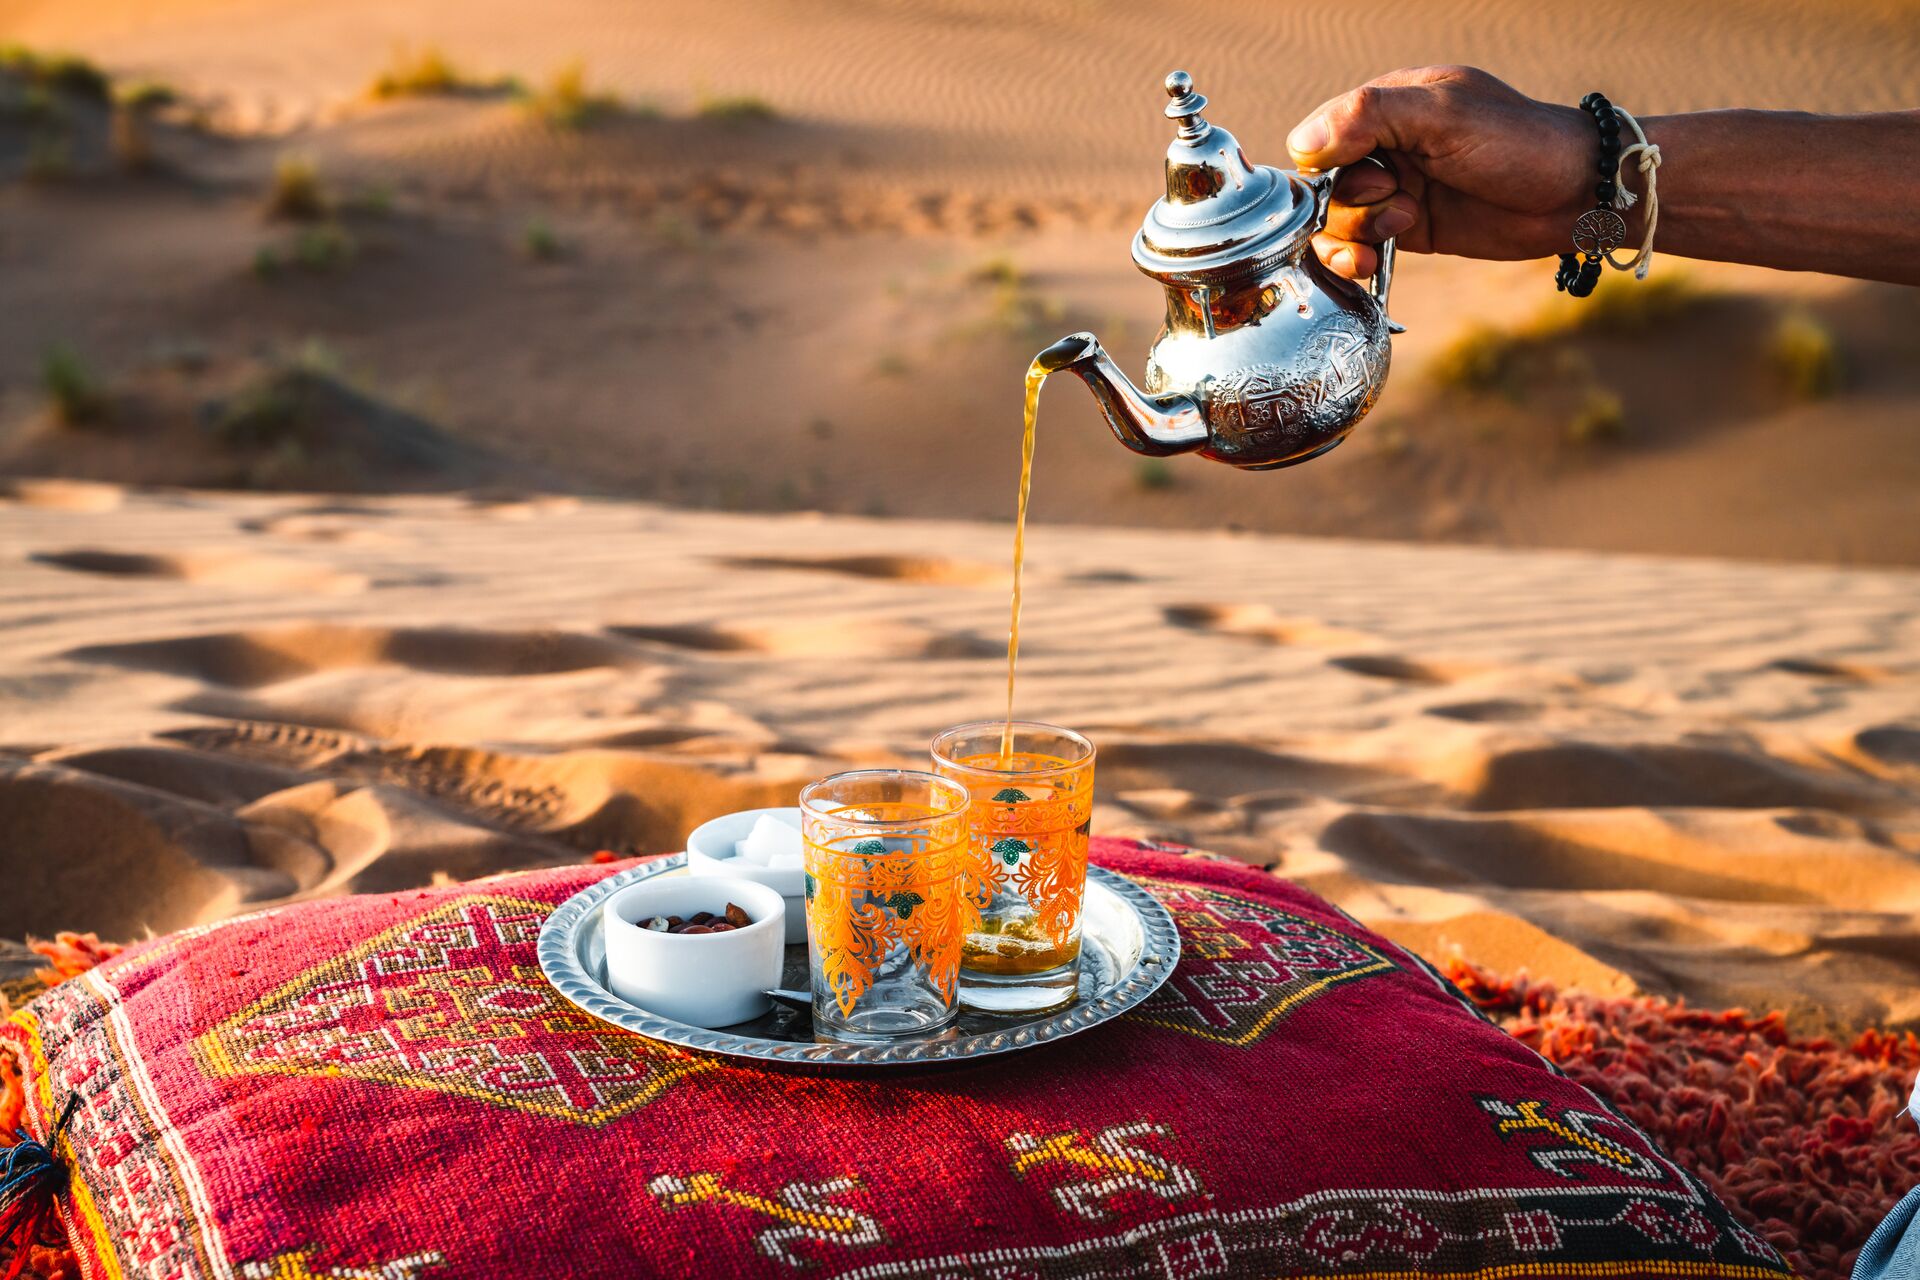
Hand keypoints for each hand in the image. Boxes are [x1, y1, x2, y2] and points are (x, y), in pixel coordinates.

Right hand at [1286, 66, 1599, 278]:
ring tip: (1397, 231)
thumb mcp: (1445, 116)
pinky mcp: (1406, 230)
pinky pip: (1356, 248)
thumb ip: (1371, 117)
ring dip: (1351, 235)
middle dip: (1347, 206)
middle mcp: (1384, 148)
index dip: (1326, 168)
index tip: (1370, 178)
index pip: (1319, 137)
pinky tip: (1371, 264)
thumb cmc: (1519, 143)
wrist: (1575, 196)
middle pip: (1322, 187)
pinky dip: (1354, 260)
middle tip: (1397, 203)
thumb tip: (1302, 142)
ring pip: (1333, 222)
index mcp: (1387, 106)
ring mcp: (1394, 191)